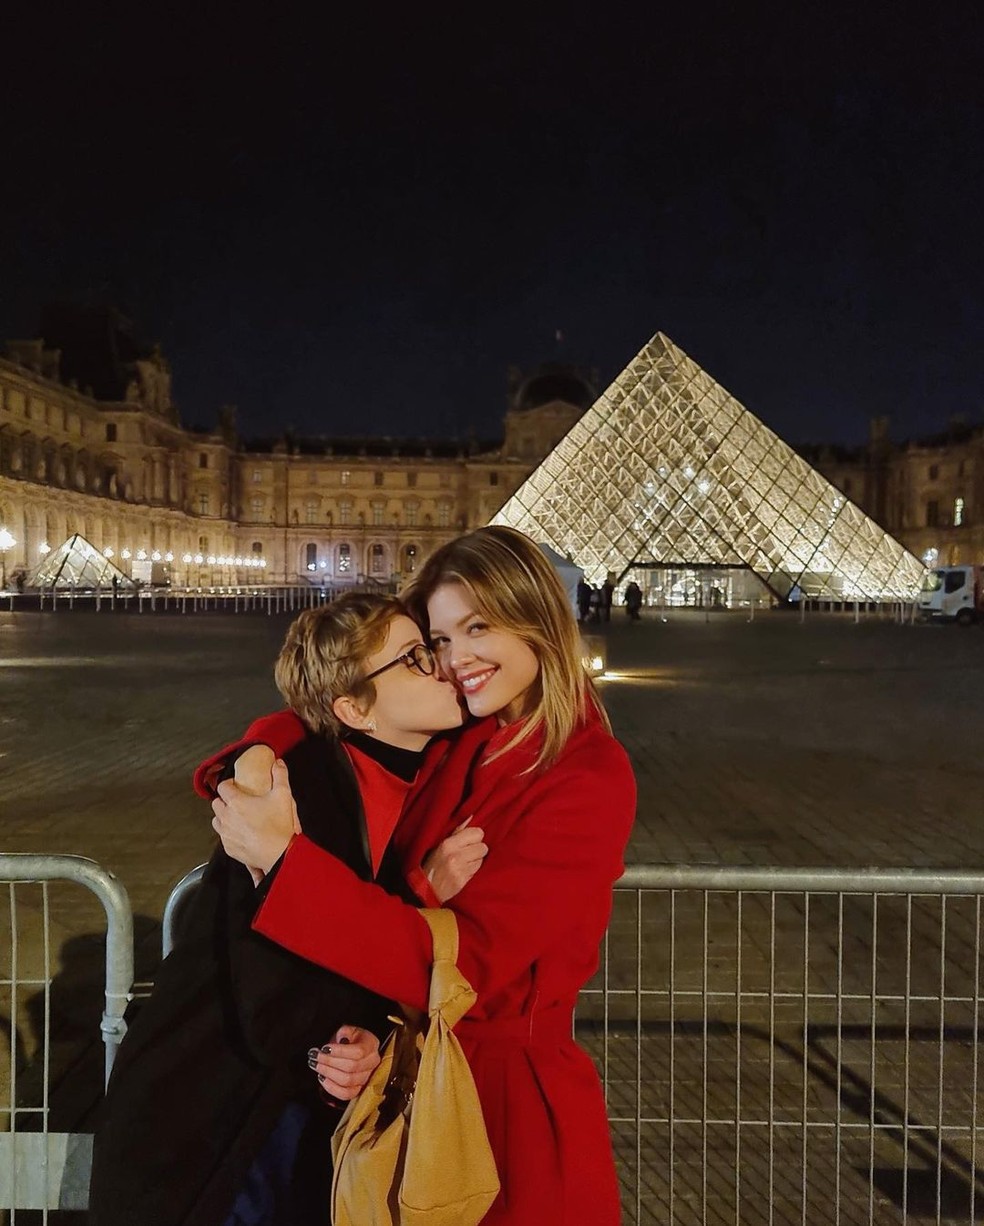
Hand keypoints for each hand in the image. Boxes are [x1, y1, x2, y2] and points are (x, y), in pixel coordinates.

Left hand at [211, 760, 300, 874]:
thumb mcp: (283, 795)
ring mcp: (226, 834)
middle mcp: (227, 817)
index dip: (228, 784)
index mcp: (236, 802)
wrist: (279, 854)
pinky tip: (241, 833)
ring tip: (236, 817)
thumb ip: (280, 776)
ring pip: (216, 821)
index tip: (235, 785)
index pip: (222, 787)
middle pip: (215, 803)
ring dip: (223, 817)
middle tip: (236, 801)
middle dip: (224, 801)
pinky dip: (228, 833)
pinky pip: (222, 837)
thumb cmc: (279, 826)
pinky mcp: (228, 848)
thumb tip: (277, 764)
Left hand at [308, 1025, 380, 1101]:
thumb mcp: (348, 1029)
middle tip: (315, 1056)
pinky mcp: (357, 1090)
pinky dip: (331, 1087)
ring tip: (316, 1065)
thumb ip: (345, 1032)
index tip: (324, 1048)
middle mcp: (372, 1063)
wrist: (354, 1048)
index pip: (358, 1052)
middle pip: (351, 1067)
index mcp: (371, 1045)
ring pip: (347, 1081)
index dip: (339, 1051)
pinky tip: (322, 1077)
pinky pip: (345, 1094)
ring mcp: (366, 1078)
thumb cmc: (350, 1038)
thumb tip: (341, 1039)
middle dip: (329, 1062)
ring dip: (327, 1073)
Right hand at [422, 817, 487, 902]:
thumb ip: (457, 831)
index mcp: (448, 844)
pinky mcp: (463, 881)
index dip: (475, 837)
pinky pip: (476, 871)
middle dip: (477, 849)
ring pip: (481, 859)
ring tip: (464, 862)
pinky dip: (472, 870)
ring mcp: (459, 870)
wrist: (424, 888)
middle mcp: (455, 856)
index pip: (477, 833)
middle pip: (482, 847)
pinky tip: (463, 870)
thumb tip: (471, 817)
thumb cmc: (431, 864)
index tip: (470, 840)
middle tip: (468, 852)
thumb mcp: (439, 845)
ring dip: (475, 860)